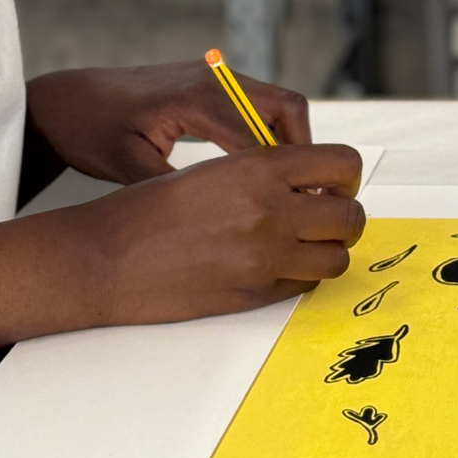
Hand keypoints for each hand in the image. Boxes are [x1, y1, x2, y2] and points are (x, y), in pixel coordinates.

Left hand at [24, 61, 310, 184]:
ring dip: (289, 141)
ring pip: (276, 102)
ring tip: (288, 186)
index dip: (285, 177)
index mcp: (193, 99)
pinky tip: (260, 169)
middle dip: (303, 152)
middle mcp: (211, 79)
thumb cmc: (90, 131)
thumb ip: (176, 189)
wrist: (65, 100)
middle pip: (286, 107)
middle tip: (306, 196)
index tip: (299, 211)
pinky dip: (269, 132)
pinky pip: (256, 103)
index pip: (259, 139)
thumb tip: (222, 219)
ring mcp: (212, 75)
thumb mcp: (128, 168)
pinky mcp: (208, 80)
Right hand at [43, 143, 364, 324]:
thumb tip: (310, 183)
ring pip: (337, 258)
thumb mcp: (213, 170)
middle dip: (343, 215)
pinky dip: (299, 275)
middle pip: (351, 216)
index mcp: (258, 167)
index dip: (345, 175)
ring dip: (326, 249)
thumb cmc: (149, 208)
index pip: (342, 163)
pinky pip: (305, 285)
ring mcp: (265, 258)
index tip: (332, 183)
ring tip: (300, 242)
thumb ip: (265, 172)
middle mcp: (270, 211)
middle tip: (321, 215)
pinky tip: (272, 263)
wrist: (106, 257)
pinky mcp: (254, 294)